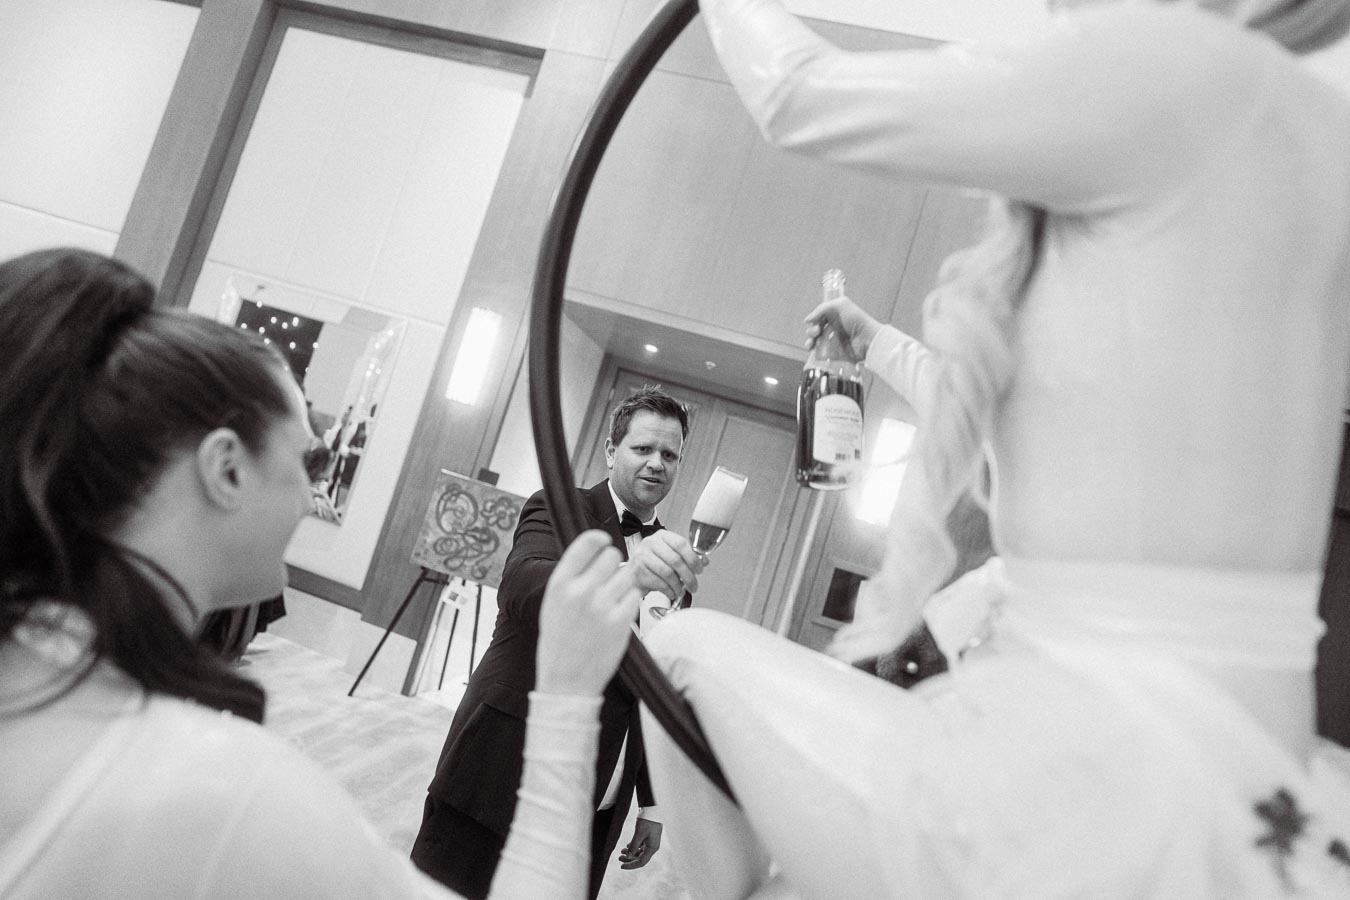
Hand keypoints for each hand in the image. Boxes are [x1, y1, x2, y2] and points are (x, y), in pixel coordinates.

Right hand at [536, 530, 640, 695]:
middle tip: (609, 580)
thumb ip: (571, 577)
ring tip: (611, 602)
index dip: (599, 539)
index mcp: (560, 584)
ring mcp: (602, 606)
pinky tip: (618, 615)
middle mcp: (581, 591)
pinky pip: (635, 597)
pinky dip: (630, 603)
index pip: (586, 543)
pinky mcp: (620, 622)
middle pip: (612, 556)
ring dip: (624, 585)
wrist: (566, 681)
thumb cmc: (559, 642)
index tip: (604, 542)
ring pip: (628, 576)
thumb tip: (594, 550)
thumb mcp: (553, 604)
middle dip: (614, 565)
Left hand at [617, 816, 662, 868]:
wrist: (652, 809)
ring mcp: (651, 842)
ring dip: (631, 853)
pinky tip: (627, 846)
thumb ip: (633, 846)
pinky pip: (641, 846)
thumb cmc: (647, 821)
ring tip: (621, 851)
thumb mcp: (639, 834)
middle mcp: (652, 847)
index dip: (631, 865)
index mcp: (652, 848)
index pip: (641, 862)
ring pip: (640, 852)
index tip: (622, 866)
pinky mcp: (649, 838)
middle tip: (619, 858)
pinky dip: (634, 847)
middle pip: (640, 858)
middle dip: (629, 859)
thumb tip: (628, 857)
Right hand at [627, 530, 705, 600]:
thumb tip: (704, 561)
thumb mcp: (670, 557)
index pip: (681, 543)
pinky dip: (668, 590)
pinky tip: (671, 592)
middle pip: (676, 560)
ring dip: (677, 585)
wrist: (632, 575)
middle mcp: (650, 542)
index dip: (693, 558)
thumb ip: (687, 557)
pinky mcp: (638, 570)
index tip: (699, 569)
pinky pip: (659, 582)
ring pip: (667, 572)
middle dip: (688, 576)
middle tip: (693, 585)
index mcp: (662, 536)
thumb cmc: (653, 565)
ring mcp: (642, 555)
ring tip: (680, 591)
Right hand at [804, 295, 880, 359]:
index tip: (814, 323)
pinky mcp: (833, 352)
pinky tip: (812, 349)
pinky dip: (813, 351)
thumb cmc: (856, 320)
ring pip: (815, 341)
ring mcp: (833, 341)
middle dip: (811, 330)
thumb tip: (807, 320)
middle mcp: (833, 328)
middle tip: (816, 332)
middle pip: (814, 329)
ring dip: (809, 341)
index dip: (813, 320)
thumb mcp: (840, 305)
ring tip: (811, 343)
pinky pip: (819, 352)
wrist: (867, 338)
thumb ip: (821, 309)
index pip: (818, 318)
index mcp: (834, 316)